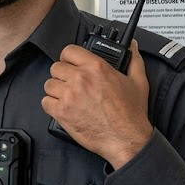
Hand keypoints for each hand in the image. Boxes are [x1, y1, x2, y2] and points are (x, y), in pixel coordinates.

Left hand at [42, 40, 152, 168]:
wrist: (127, 139)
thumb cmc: (131, 113)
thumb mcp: (139, 82)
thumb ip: (134, 60)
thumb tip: (132, 45)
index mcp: (96, 67)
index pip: (68, 51)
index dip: (69, 57)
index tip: (71, 64)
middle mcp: (80, 78)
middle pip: (56, 67)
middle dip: (62, 75)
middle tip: (71, 84)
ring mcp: (69, 95)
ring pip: (49, 84)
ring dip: (56, 90)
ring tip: (67, 97)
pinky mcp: (62, 112)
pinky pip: (45, 102)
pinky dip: (51, 105)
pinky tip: (63, 108)